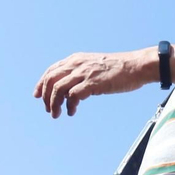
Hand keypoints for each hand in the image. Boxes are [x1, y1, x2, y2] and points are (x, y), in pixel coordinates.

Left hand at [34, 49, 153, 117]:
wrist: (136, 66)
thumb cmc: (120, 68)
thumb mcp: (95, 66)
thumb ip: (82, 74)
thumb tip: (72, 90)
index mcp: (76, 59)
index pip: (51, 70)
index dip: (41, 83)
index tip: (38, 95)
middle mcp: (77, 64)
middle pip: (50, 79)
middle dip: (45, 96)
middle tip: (47, 109)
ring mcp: (84, 73)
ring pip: (57, 88)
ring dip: (53, 103)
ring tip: (56, 114)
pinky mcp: (92, 83)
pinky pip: (72, 96)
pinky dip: (69, 105)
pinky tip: (72, 112)